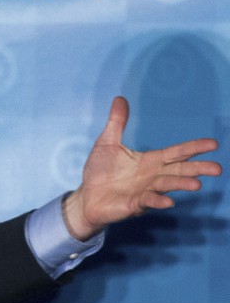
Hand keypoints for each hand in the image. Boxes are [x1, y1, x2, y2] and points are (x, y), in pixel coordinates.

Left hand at [62, 96, 222, 240]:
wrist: (86, 196)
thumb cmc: (100, 170)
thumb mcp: (108, 142)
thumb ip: (117, 122)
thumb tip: (120, 98)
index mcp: (150, 161)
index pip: (176, 153)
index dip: (194, 148)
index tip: (214, 143)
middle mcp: (152, 176)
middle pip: (179, 171)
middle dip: (197, 169)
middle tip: (217, 168)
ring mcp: (145, 191)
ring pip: (166, 186)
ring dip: (181, 184)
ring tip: (196, 184)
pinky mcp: (134, 204)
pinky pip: (147, 202)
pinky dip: (157, 201)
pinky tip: (168, 202)